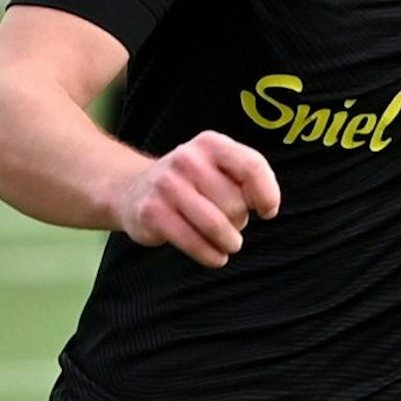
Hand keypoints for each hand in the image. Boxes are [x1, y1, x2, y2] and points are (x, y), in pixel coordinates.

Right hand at [111, 131, 281, 266]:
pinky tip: (216, 256)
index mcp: (211, 143)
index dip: (268, 195)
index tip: (268, 212)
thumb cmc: (192, 184)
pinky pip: (194, 243)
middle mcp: (187, 159)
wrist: (133, 190)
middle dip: (240, 221)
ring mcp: (166, 185)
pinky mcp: (152, 213)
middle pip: (235, 203)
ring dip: (230, 242)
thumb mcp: (219, 168)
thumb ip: (248, 179)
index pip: (253, 167)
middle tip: (231, 223)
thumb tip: (268, 207)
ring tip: (229, 244)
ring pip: (217, 226)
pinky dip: (211, 256)